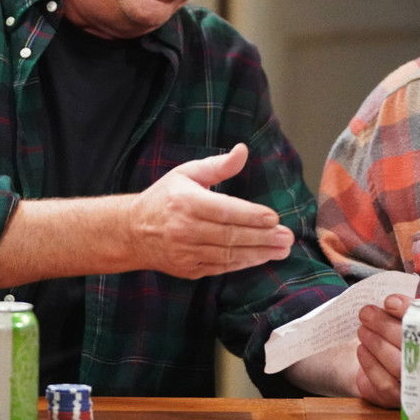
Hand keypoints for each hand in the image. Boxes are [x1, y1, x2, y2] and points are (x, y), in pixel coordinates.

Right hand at [128, 143, 292, 278]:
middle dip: (262, 238)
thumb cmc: (164, 197)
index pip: (224, 211)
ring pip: (228, 255)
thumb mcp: (187, 173)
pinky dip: (242, 264)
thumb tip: (243, 150)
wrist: (132, 232)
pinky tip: (261, 258)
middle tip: (287, 237)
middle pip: (230, 235)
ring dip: (258, 254)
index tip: (274, 218)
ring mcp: (186, 252)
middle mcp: (184, 229)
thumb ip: (218, 165)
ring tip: (282, 250)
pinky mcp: (188, 269)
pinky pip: (220, 268)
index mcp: (185, 202)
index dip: (250, 215)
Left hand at [354, 293, 409, 407]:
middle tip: (366, 313)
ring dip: (376, 344)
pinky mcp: (400, 399)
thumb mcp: (408, 321)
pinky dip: (370, 363)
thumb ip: (405, 311)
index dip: (411, 312)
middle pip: (414, 347)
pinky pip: (384, 383)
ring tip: (362, 329)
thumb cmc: (403, 338)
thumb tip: (392, 302)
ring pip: (399, 366)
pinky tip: (362, 349)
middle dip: (386, 327)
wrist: (388, 367)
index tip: (390, 302)